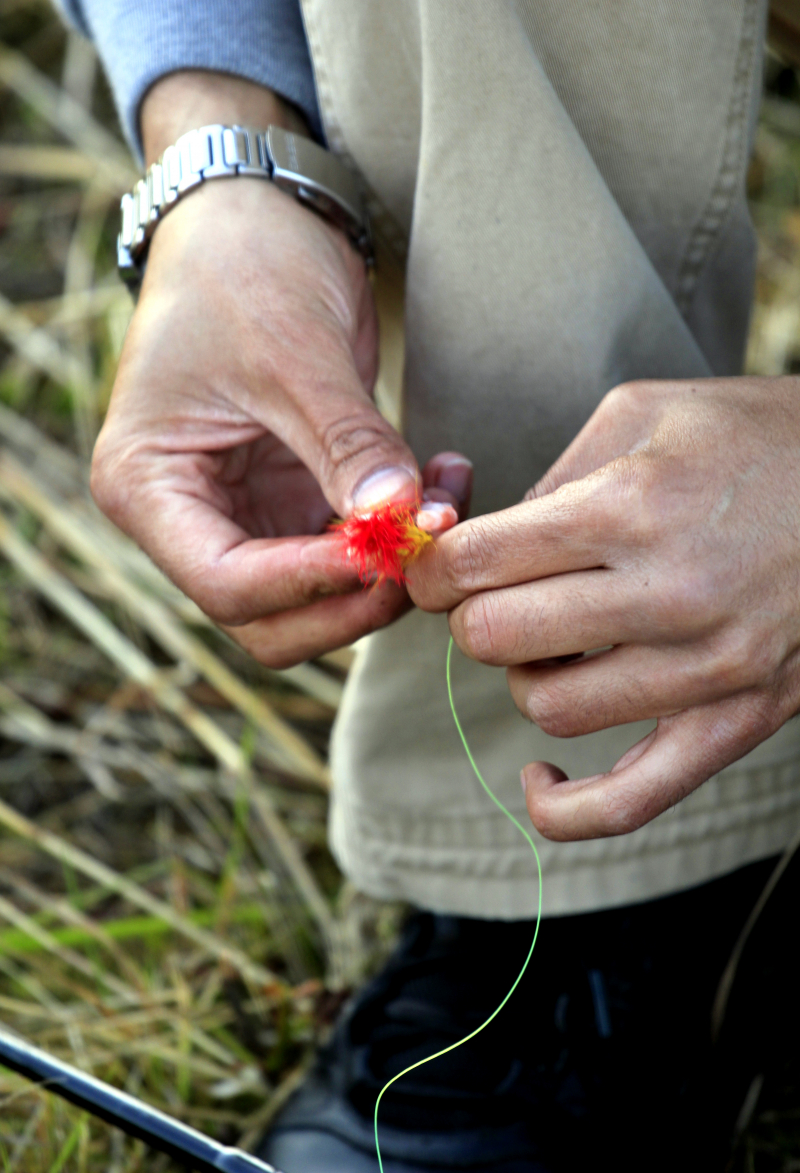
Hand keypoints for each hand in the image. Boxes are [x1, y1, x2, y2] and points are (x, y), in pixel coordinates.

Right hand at [92, 73, 470, 667]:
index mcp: (149, 486)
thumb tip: (404, 519)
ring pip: (316, 599)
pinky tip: (443, 483)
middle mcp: (188, 517)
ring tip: (448, 499)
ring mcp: (243, 515)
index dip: (311, 582)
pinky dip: (397, 534)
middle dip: (354, 596)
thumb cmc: (243, 268)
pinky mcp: (293, 501)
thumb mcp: (294, 352)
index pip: (226, 582)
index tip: (387, 550)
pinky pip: (349, 551)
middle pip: (270, 618)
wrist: (255, 218)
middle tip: (427, 544)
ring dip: (388, 572)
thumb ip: (348, 443)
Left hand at [408, 377, 799, 840]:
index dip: (431, 567)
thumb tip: (480, 543)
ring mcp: (709, 668)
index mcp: (633, 505)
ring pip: (549, 707)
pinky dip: (566, 806)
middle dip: (466, 616)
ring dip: (523, 676)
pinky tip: (539, 775)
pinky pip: (632, 801)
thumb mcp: (645, 411)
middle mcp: (668, 593)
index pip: (477, 562)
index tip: (431, 566)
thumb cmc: (758, 435)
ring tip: (547, 640)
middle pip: (497, 638)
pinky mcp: (740, 720)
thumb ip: (553, 476)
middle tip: (480, 596)